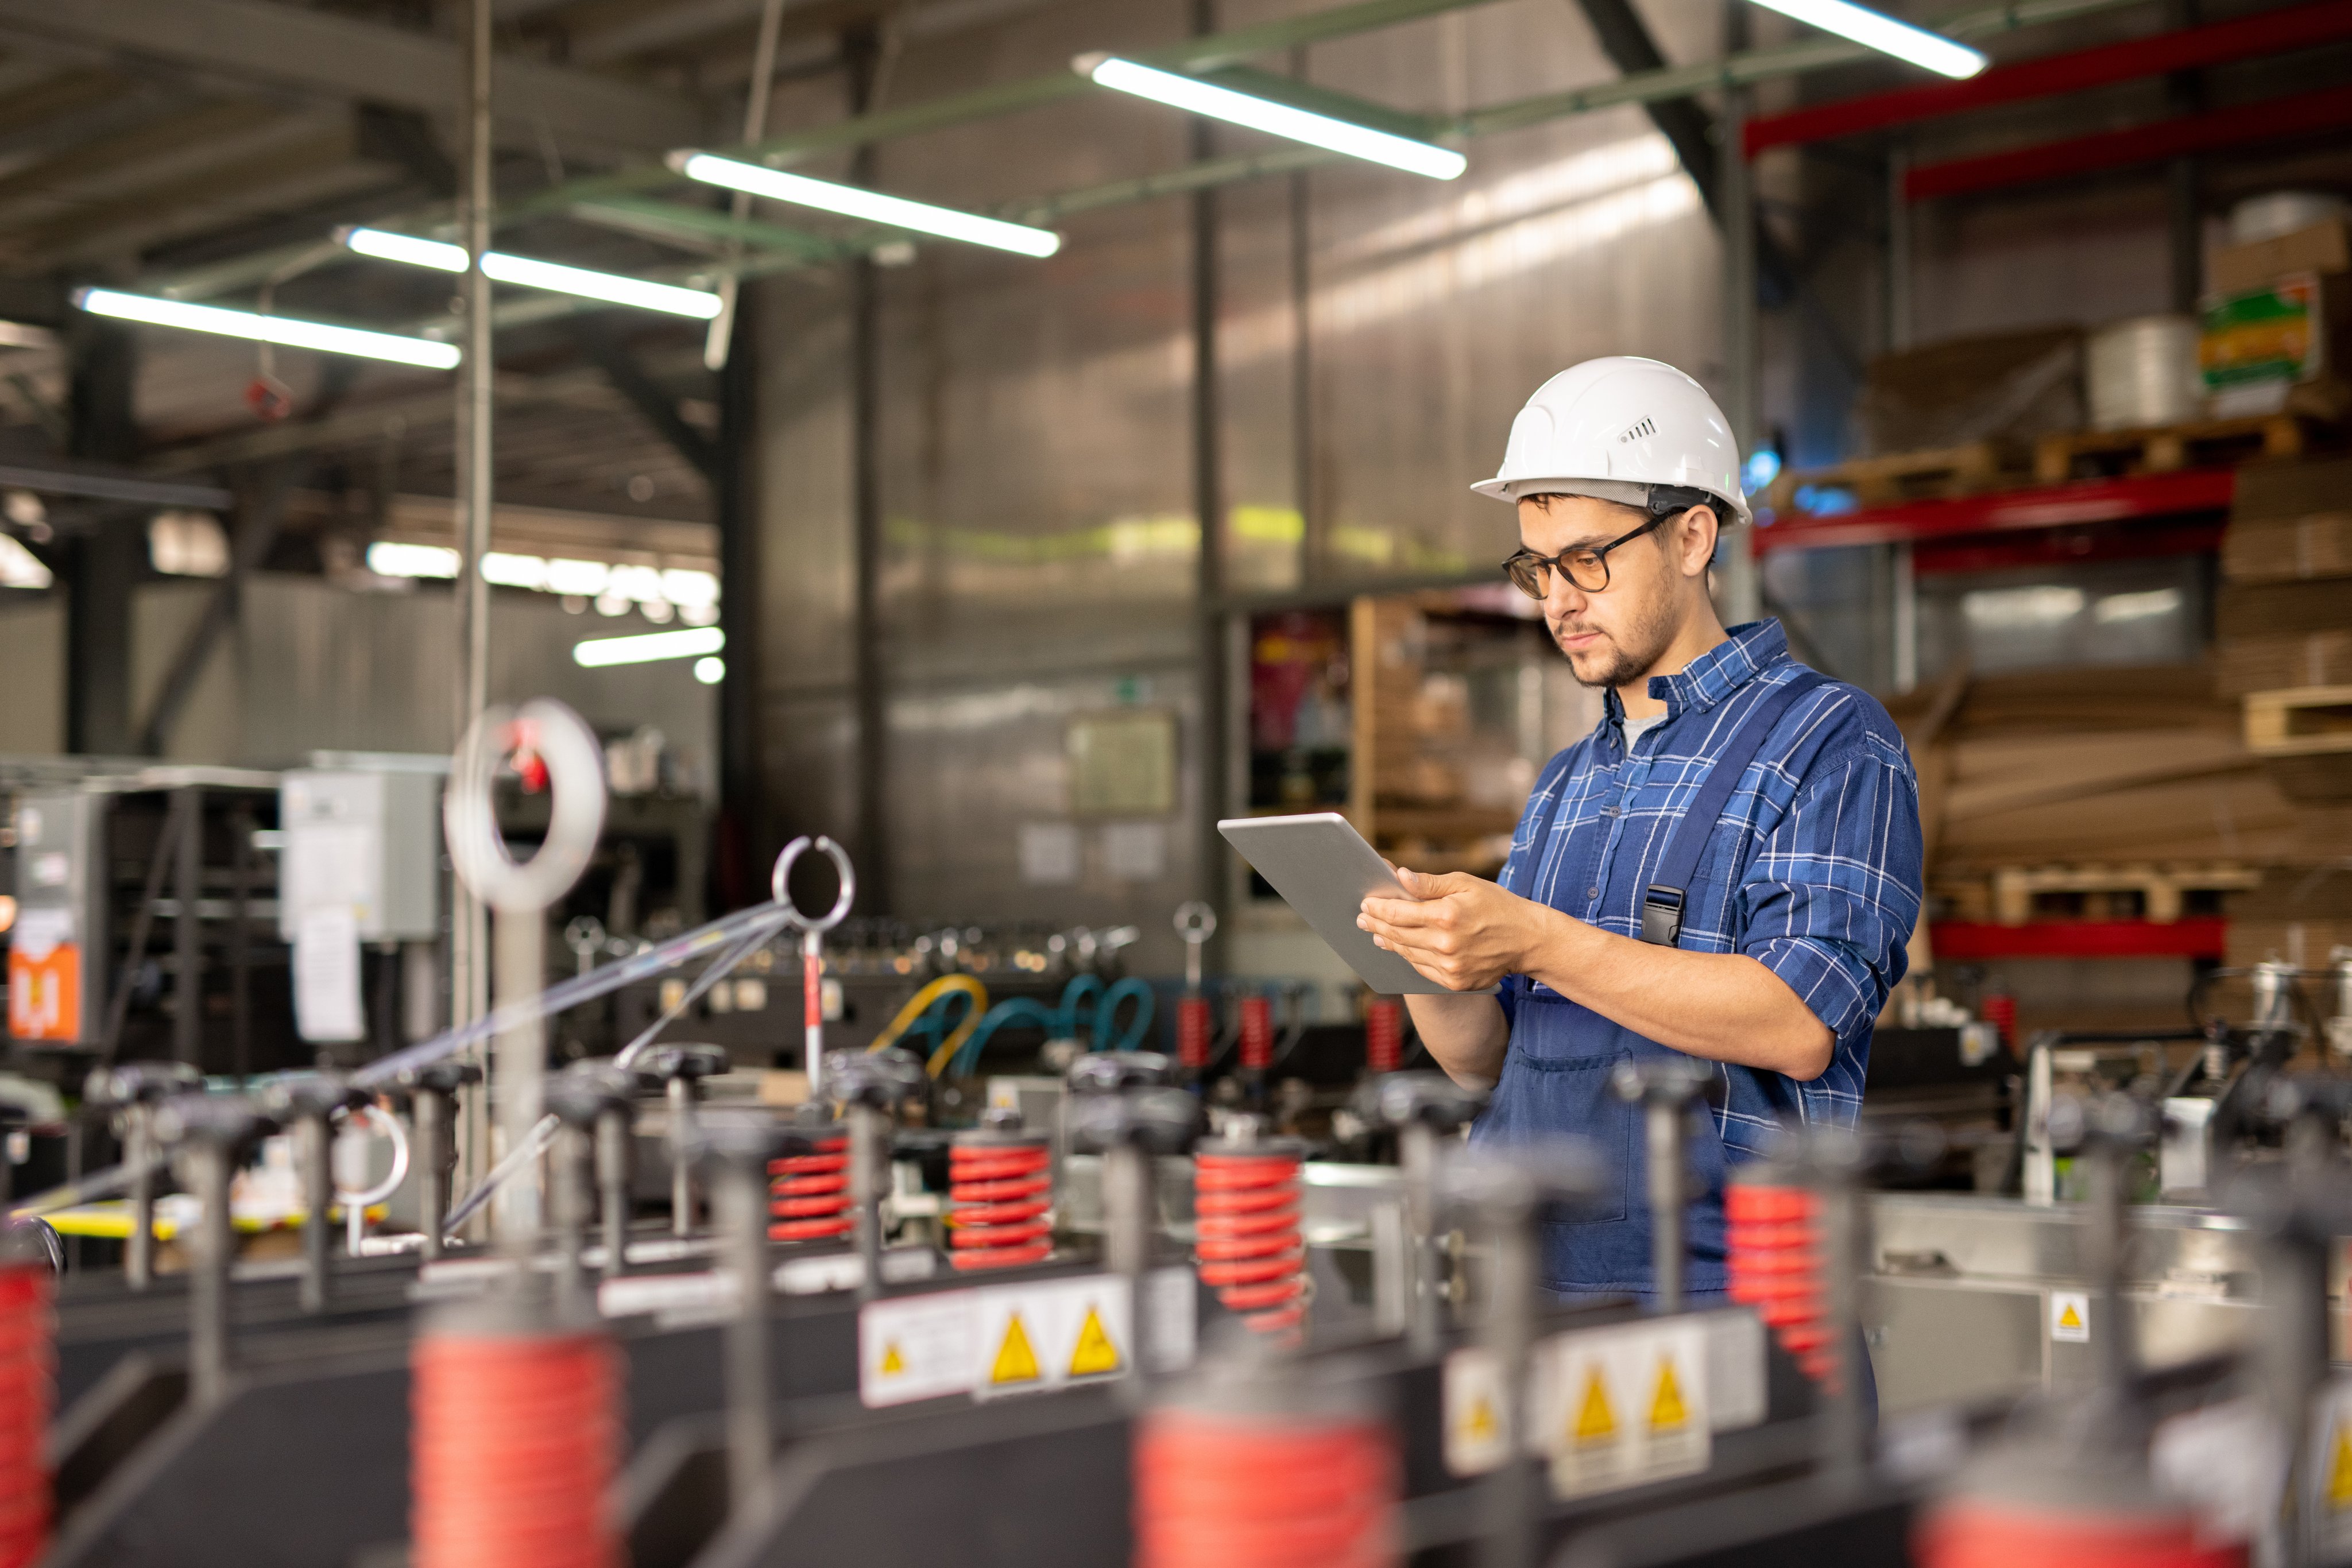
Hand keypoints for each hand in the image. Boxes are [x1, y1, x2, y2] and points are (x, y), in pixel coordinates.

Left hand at [1358, 868, 1543, 991]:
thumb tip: (1399, 876)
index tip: (1366, 903)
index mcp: (1446, 915)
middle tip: (1362, 918)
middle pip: (1397, 935)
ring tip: (1376, 933)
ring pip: (1407, 953)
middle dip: (1376, 925)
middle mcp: (1445, 944)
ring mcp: (1450, 967)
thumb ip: (1429, 883)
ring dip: (1388, 942)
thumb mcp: (1466, 884)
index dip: (1378, 908)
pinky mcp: (1455, 982)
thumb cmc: (1497, 905)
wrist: (1528, 940)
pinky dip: (1409, 957)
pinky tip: (1401, 948)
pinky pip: (1422, 969)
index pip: (1398, 913)